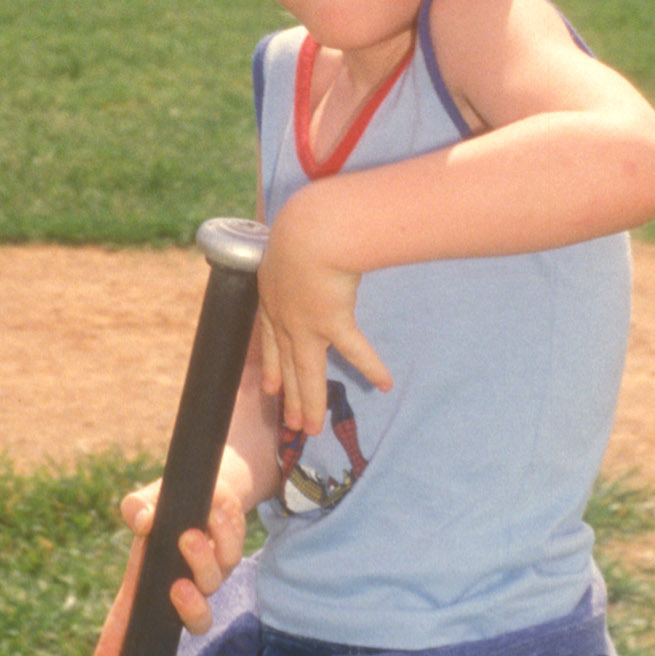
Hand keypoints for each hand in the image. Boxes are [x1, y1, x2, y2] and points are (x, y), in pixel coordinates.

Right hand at [90, 471, 248, 655]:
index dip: (115, 646)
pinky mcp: (230, 556)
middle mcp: (177, 586)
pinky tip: (215, 513)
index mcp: (147, 581)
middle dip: (189, 609)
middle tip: (178, 587)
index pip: (129, 621)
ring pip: (211, 583)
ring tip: (191, 534)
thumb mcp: (145, 501)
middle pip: (191, 621)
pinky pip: (232, 552)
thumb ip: (137, 507)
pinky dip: (224, 532)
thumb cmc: (165, 503)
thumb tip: (143, 522)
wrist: (204, 486)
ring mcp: (206, 575)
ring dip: (202, 561)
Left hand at [256, 194, 392, 436]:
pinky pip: (355, 351)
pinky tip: (384, 385)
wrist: (309, 232)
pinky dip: (371, 367)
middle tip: (291, 424)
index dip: (272, 369)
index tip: (270, 391)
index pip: (271, 343)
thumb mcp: (289, 241)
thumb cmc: (302, 226)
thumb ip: (299, 253)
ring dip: (309, 403)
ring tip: (311, 429)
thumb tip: (313, 245)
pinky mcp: (332, 324)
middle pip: (287, 367)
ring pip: (307, 374)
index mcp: (272, 300)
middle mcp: (285, 320)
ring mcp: (306, 327)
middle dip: (289, 398)